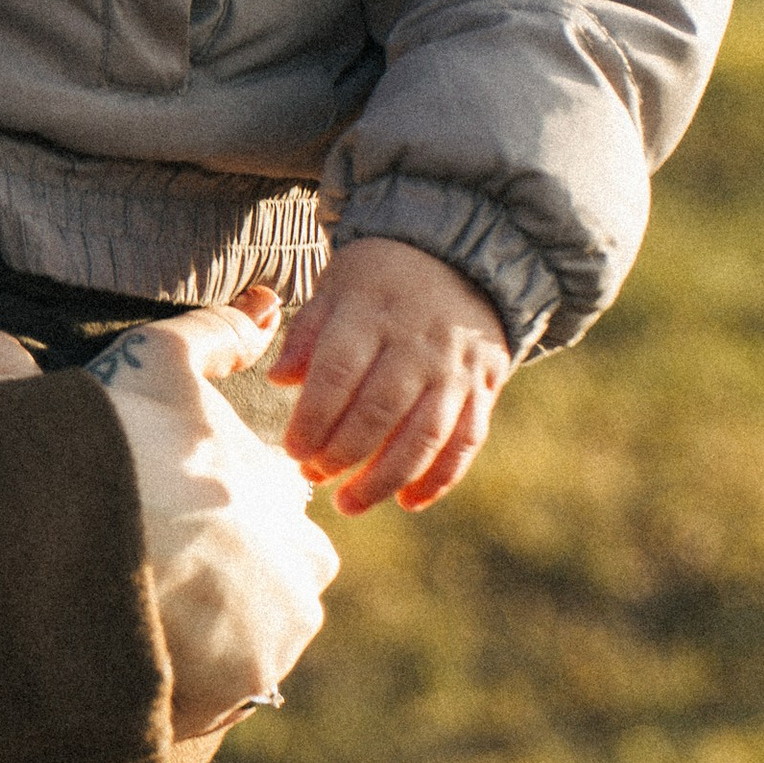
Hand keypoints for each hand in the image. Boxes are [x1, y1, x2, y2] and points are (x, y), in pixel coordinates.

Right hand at [88, 293, 338, 738]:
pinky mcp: (233, 693)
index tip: (176, 513)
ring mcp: (271, 636)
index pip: (279, 510)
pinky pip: (214, 697)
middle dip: (233, 582)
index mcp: (282, 494)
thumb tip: (263, 307)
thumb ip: (214, 334)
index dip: (224, 509)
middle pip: (277, 583)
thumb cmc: (112, 440)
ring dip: (208, 636)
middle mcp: (297, 567)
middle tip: (159, 571)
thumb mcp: (157, 361)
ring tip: (137, 617)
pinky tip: (128, 655)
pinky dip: (181, 687)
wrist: (66, 534)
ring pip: (248, 643)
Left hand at [270, 236, 510, 513]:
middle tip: (312, 475)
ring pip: (424, 436)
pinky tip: (408, 502)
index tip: (291, 448)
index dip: (313, 418)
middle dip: (342, 453)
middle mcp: (418, 344)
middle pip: (379, 411)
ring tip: (349, 503)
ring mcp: (455, 369)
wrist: (463, 259)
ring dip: (385, 478)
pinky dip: (439, 478)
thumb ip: (308, 334)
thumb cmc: (381, 281)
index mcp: (373, 315)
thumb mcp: (337, 287)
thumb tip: (278, 379)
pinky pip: (466, 441)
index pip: (338, 374)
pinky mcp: (485, 388)